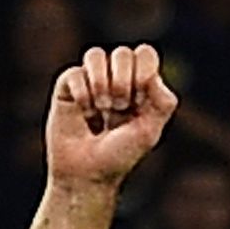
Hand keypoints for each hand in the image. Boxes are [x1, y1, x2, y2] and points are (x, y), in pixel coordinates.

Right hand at [43, 46, 177, 191]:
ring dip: (100, 81)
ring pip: (95, 55)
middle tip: (119, 107)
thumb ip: (163, 102)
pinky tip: (84, 113)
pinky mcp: (66, 90)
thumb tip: (151, 76)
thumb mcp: (150, 131)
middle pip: (122, 53)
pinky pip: (74, 73)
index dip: (143, 71)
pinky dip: (82, 93)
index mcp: (138, 84)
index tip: (140, 100)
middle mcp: (114, 79)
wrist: (87, 175)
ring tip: (101, 106)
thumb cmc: (119, 155)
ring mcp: (89, 83)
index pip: (144, 54)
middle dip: (122, 80)